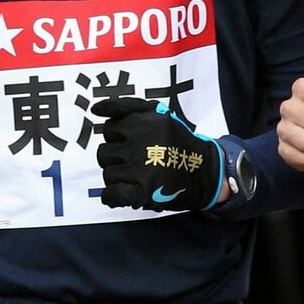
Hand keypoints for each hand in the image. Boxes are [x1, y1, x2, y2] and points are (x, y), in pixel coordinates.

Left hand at [92, 97, 226, 212]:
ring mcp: (140, 168)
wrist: (207, 171)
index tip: (127, 142)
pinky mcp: (142, 191)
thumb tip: (96, 108)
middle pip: (104, 152)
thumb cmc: (182, 143)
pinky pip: (112, 194)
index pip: (109, 127)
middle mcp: (140, 143)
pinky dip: (112, 196)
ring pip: (108, 173)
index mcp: (145, 123)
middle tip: (133, 161)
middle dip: (115, 158)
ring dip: (117, 176)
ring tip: (135, 176)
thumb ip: (131, 107)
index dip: (117, 136)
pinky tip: (122, 193)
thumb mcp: (161, 114)